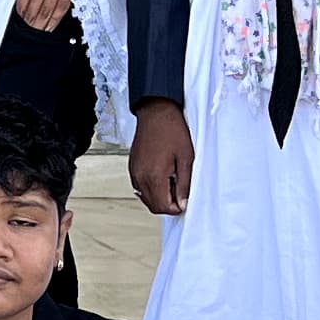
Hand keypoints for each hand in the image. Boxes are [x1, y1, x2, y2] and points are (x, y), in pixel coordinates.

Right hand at [129, 99, 194, 216]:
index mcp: (154, 176)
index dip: (176, 208)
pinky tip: (162, 176)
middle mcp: (140, 177)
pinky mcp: (132, 167)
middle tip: (180, 192)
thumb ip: (184, 184)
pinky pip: (140, 187)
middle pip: (153, 206)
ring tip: (172, 181)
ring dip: (159, 197)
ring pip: (145, 198)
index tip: (185, 201)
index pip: (162, 207)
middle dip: (168, 204)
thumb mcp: (186, 158)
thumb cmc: (172, 130)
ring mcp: (134, 172)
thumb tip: (183, 202)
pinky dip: (151, 188)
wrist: (156, 112)